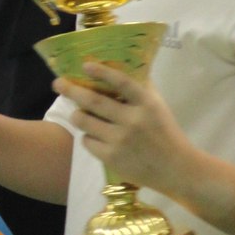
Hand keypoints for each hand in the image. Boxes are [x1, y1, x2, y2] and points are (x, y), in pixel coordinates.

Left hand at [54, 60, 189, 191]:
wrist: (176, 168)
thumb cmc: (165, 133)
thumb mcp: (158, 106)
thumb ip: (141, 88)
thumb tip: (120, 67)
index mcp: (146, 103)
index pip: (122, 82)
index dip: (102, 72)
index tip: (85, 65)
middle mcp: (132, 120)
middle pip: (94, 101)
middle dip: (72, 90)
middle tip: (58, 83)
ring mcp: (120, 140)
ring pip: (85, 122)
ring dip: (76, 115)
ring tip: (75, 113)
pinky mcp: (111, 158)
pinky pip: (87, 141)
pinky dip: (87, 136)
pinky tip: (94, 135)